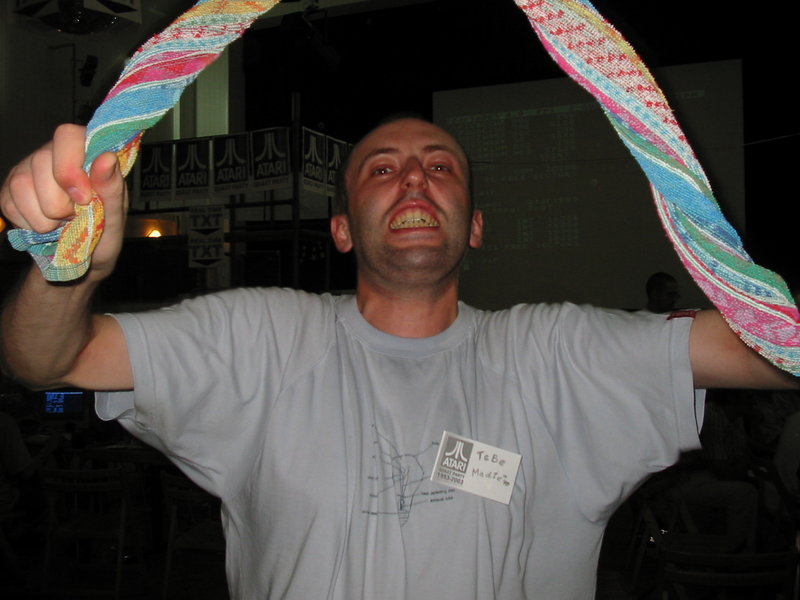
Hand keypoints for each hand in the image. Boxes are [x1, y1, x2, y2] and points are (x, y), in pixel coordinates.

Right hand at [0, 124, 126, 280]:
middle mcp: (53, 153)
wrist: (85, 256)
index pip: (67, 135)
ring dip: (45, 216)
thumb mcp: (116, 212)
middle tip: (77, 215)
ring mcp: (27, 170)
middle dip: (60, 201)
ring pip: (21, 184)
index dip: (70, 166)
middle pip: (40, 161)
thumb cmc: (105, 229)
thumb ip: (112, 186)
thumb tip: (106, 158)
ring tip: (63, 222)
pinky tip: (47, 226)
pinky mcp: (10, 191)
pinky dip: (30, 224)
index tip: (83, 197)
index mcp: (86, 151)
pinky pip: (10, 204)